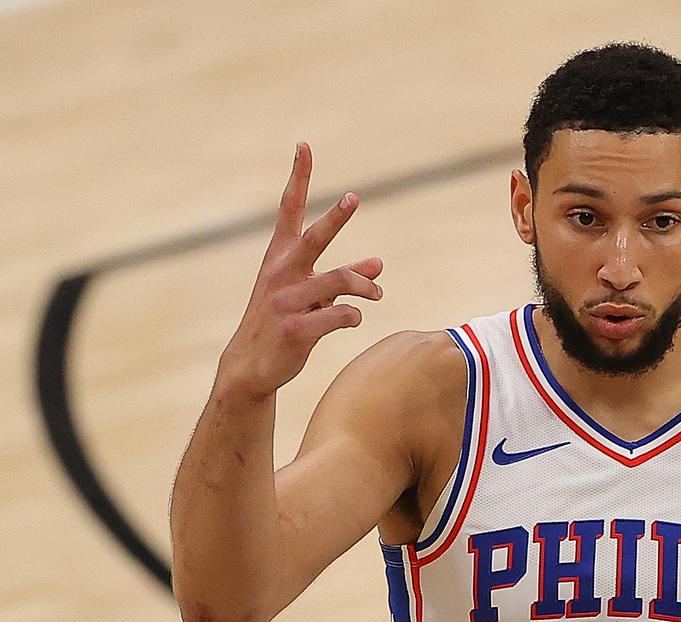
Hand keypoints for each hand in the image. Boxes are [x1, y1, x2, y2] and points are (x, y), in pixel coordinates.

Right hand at [218, 142, 382, 398]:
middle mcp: (282, 273)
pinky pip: (339, 316)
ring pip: (339, 281)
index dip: (299, 177)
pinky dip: (353, 316)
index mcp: (280, 257)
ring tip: (377, 293)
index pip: (289, 209)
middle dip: (336, 217)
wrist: (252, 366)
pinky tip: (353, 320)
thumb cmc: (283, 321)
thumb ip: (345, 277)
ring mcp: (287, 301)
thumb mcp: (311, 294)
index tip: (304, 146)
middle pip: (315, 238)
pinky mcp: (296, 329)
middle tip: (354, 197)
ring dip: (365, 286)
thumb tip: (379, 263)